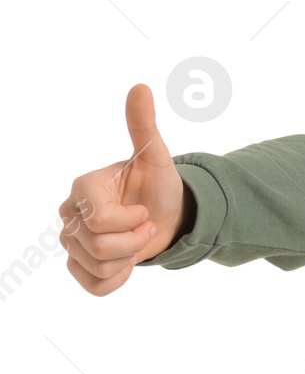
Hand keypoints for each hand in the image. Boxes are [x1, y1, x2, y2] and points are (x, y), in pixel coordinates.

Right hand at [59, 84, 186, 295]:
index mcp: (83, 187)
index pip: (100, 220)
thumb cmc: (159, 186)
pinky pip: (94, 286)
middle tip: (145, 227)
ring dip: (129, 260)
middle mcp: (70, 213)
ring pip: (98, 267)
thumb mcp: (157, 157)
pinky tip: (127, 264)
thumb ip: (144, 126)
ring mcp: (71, 241)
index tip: (144, 212)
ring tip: (136, 242)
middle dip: (134, 242)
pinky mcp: (79, 265)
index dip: (130, 222)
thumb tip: (141, 88)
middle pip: (98, 246)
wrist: (167, 217)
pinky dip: (116, 280)